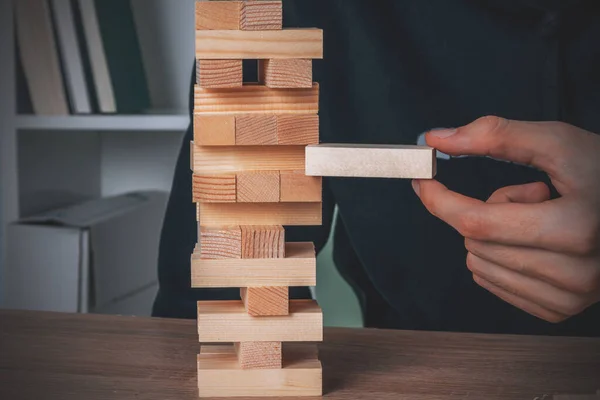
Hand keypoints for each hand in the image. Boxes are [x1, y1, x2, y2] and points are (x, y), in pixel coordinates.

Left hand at [413, 116, 599, 321]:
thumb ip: (496, 136)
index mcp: (575, 229)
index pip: (478, 222)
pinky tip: (535, 243)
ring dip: (493, 236)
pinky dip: (498, 258)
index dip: (440, 200)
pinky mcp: (560, 310)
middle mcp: (576, 273)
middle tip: (534, 197)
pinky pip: (492, 284)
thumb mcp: (559, 144)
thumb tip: (438, 139)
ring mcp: (570, 298)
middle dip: (488, 210)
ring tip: (541, 219)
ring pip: (479, 265)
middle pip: (476, 242)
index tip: (423, 182)